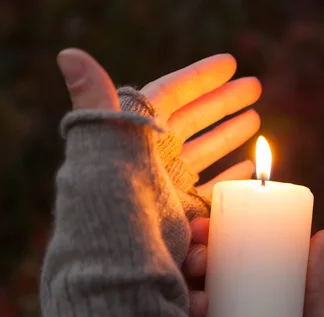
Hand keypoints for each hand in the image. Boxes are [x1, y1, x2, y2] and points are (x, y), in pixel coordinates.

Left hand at [56, 48, 261, 196]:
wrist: (115, 255)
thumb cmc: (108, 197)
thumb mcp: (100, 142)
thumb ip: (94, 100)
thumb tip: (68, 53)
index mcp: (136, 135)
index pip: (171, 96)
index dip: (199, 78)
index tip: (230, 63)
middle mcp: (153, 158)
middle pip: (193, 121)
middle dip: (224, 102)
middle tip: (255, 85)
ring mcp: (168, 186)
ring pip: (205, 152)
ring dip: (229, 134)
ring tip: (255, 117)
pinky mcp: (182, 215)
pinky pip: (211, 190)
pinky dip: (229, 177)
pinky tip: (247, 168)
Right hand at [185, 218, 323, 316]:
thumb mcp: (318, 303)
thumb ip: (319, 276)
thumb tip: (323, 237)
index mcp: (250, 269)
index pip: (221, 244)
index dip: (205, 232)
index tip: (202, 226)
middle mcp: (229, 287)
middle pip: (199, 265)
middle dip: (192, 256)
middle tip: (200, 260)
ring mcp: (219, 313)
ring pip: (190, 291)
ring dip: (185, 287)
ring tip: (201, 299)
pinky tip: (195, 315)